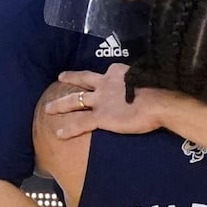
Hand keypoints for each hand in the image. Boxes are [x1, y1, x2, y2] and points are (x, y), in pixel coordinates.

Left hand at [43, 63, 164, 138]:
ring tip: (48, 108)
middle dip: (70, 78)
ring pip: (75, 100)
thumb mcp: (146, 78)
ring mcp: (100, 100)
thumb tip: (145, 86)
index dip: (102, 76)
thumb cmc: (158, 90)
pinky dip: (69, 129)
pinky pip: (80, 123)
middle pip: (83, 79)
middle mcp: (105, 83)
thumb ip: (140, 81)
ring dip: (60, 105)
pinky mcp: (100, 117)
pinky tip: (59, 134)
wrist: (158, 101)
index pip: (105, 72)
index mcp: (118, 72)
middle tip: (60, 78)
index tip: (99, 77)